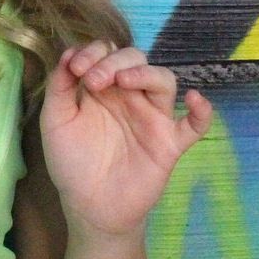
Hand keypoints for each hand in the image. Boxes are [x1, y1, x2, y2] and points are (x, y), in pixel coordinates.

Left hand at [39, 39, 212, 238]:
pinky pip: (196, 125)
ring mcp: (151, 118)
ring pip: (164, 81)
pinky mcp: (169, 143)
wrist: (89, 206)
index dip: (93, 52)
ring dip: (146, 74)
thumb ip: (59, 87)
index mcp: (101, 88)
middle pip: (135, 60)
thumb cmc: (71, 161)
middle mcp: (129, 97)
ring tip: (124, 81)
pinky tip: (195, 99)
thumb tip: (68, 52)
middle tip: (93, 81)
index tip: (75, 68)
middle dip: (114, 62)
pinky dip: (202, 111)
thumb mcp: (56, 121)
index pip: (106, 53)